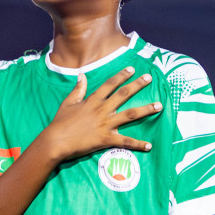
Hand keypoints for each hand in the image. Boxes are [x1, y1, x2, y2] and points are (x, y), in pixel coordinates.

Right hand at [37, 67, 160, 163]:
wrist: (55, 142)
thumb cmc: (60, 123)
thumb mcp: (68, 103)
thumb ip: (78, 89)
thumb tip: (82, 75)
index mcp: (93, 100)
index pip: (110, 84)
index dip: (121, 76)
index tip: (132, 69)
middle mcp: (102, 110)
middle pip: (123, 94)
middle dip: (137, 85)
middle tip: (149, 78)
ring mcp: (105, 124)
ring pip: (130, 115)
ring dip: (146, 110)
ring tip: (159, 106)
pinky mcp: (106, 139)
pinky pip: (125, 142)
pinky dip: (138, 144)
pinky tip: (149, 146)